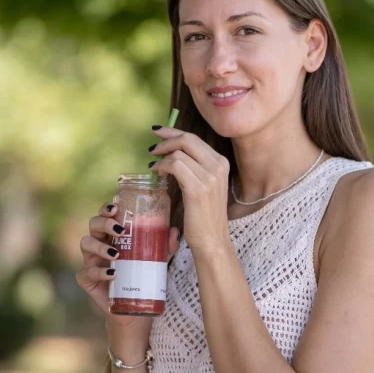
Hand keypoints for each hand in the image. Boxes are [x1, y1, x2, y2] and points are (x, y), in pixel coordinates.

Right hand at [76, 202, 179, 331]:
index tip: (115, 208)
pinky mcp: (86, 279)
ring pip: (86, 244)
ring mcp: (90, 261)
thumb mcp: (157, 260)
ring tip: (116, 254)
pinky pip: (87, 272)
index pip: (104, 215)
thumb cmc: (142, 277)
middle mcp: (98, 244)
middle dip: (104, 224)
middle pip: (93, 224)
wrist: (133, 308)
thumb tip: (173, 231)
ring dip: (100, 247)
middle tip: (120, 230)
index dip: (106, 209)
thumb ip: (165, 246)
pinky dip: (99, 272)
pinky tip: (112, 274)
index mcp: (111, 235)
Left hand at [149, 127, 230, 252]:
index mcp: (221, 163)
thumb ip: (195, 169)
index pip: (195, 138)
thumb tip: (173, 154)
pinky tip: (158, 174)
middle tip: (152, 148)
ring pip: (179, 152)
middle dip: (166, 139)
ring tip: (154, 166)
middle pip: (187, 139)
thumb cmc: (205, 216)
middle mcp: (218, 166)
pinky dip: (162, 166)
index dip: (174, 132)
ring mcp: (210, 177)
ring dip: (162, 156)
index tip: (158, 132)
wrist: (213, 240)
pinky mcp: (198, 188)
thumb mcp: (206, 186)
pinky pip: (175, 165)